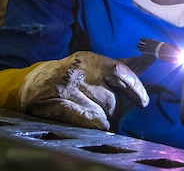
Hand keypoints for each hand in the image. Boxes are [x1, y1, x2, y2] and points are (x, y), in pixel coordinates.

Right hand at [18, 51, 149, 129]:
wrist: (34, 84)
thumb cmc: (73, 75)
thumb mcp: (95, 66)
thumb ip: (122, 66)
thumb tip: (149, 59)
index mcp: (91, 60)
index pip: (120, 72)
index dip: (135, 88)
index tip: (143, 102)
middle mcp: (78, 72)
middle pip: (112, 99)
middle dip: (116, 110)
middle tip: (114, 114)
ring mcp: (65, 88)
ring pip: (100, 113)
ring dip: (103, 120)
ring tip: (97, 117)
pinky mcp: (55, 105)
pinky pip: (86, 121)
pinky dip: (93, 125)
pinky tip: (92, 123)